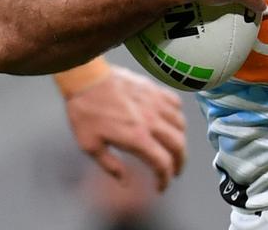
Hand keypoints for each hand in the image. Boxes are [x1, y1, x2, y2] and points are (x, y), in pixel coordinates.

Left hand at [64, 65, 185, 191]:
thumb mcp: (90, 146)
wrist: (88, 80)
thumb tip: (124, 181)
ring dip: (179, 140)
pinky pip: (176, 104)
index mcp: (136, 138)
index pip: (162, 163)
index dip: (165, 179)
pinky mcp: (156, 90)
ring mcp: (156, 104)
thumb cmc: (86, 113)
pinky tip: (170, 120)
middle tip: (175, 171)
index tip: (161, 187)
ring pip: (181, 125)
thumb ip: (111, 165)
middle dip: (180, 163)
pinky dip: (177, 115)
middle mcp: (152, 122)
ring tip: (173, 147)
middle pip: (179, 146)